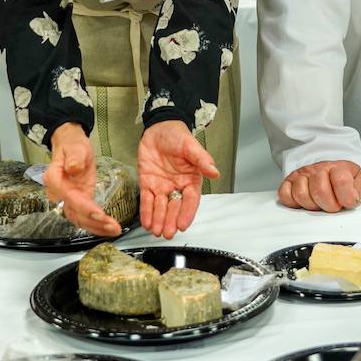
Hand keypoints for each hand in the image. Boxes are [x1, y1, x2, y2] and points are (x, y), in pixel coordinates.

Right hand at [46, 122, 121, 236]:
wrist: (70, 146)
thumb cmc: (72, 145)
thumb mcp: (75, 146)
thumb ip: (74, 157)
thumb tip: (73, 168)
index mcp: (55, 179)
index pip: (69, 197)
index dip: (84, 208)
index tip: (100, 214)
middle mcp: (58, 193)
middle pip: (74, 213)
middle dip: (93, 223)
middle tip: (113, 227)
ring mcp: (68, 198)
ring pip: (79, 219)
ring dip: (96, 227)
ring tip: (114, 230)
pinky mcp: (78, 201)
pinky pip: (84, 217)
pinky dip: (96, 224)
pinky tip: (109, 229)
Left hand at [137, 120, 218, 238]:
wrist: (159, 127)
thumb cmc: (178, 136)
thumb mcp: (191, 146)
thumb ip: (202, 160)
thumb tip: (214, 172)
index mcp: (191, 179)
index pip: (190, 200)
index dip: (187, 213)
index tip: (183, 225)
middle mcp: (177, 186)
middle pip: (175, 207)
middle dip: (171, 220)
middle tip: (168, 233)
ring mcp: (162, 186)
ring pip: (160, 207)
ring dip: (158, 219)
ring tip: (156, 231)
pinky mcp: (147, 183)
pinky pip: (146, 200)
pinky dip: (146, 211)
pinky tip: (146, 222)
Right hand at [277, 160, 360, 212]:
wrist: (327, 167)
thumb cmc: (342, 178)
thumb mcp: (357, 181)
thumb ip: (357, 191)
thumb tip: (352, 200)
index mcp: (338, 168)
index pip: (341, 181)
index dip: (345, 197)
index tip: (347, 202)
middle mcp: (318, 170)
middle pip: (319, 191)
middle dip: (328, 205)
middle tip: (332, 205)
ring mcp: (302, 175)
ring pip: (300, 193)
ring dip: (311, 204)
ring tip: (318, 203)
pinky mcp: (289, 181)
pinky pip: (284, 194)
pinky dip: (292, 201)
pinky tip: (304, 200)